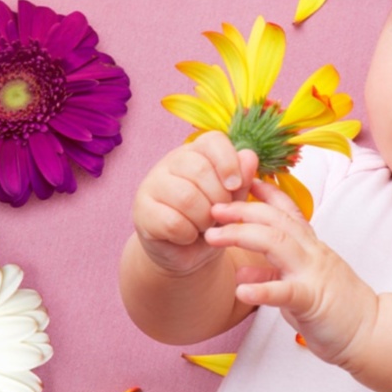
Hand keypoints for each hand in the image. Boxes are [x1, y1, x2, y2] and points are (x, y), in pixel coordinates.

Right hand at [133, 131, 258, 275]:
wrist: (188, 250)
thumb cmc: (215, 218)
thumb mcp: (234, 199)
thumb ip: (243, 178)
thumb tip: (249, 156)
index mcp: (198, 152)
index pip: (213, 141)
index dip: (229, 162)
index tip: (235, 185)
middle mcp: (171, 162)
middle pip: (200, 169)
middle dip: (219, 198)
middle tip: (219, 214)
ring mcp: (152, 184)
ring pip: (186, 197)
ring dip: (204, 219)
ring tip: (205, 226)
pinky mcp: (142, 211)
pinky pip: (172, 222)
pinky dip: (187, 234)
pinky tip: (188, 235)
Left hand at [205, 178, 378, 367]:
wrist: (371, 332)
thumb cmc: (336, 310)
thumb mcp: (299, 287)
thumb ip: (273, 276)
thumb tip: (242, 273)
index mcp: (311, 248)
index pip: (288, 212)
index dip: (266, 193)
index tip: (244, 180)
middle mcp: (312, 254)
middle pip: (276, 220)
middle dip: (242, 210)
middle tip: (213, 207)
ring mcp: (313, 274)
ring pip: (277, 243)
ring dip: (242, 236)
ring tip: (213, 237)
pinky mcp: (313, 301)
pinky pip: (285, 292)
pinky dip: (262, 289)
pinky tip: (241, 291)